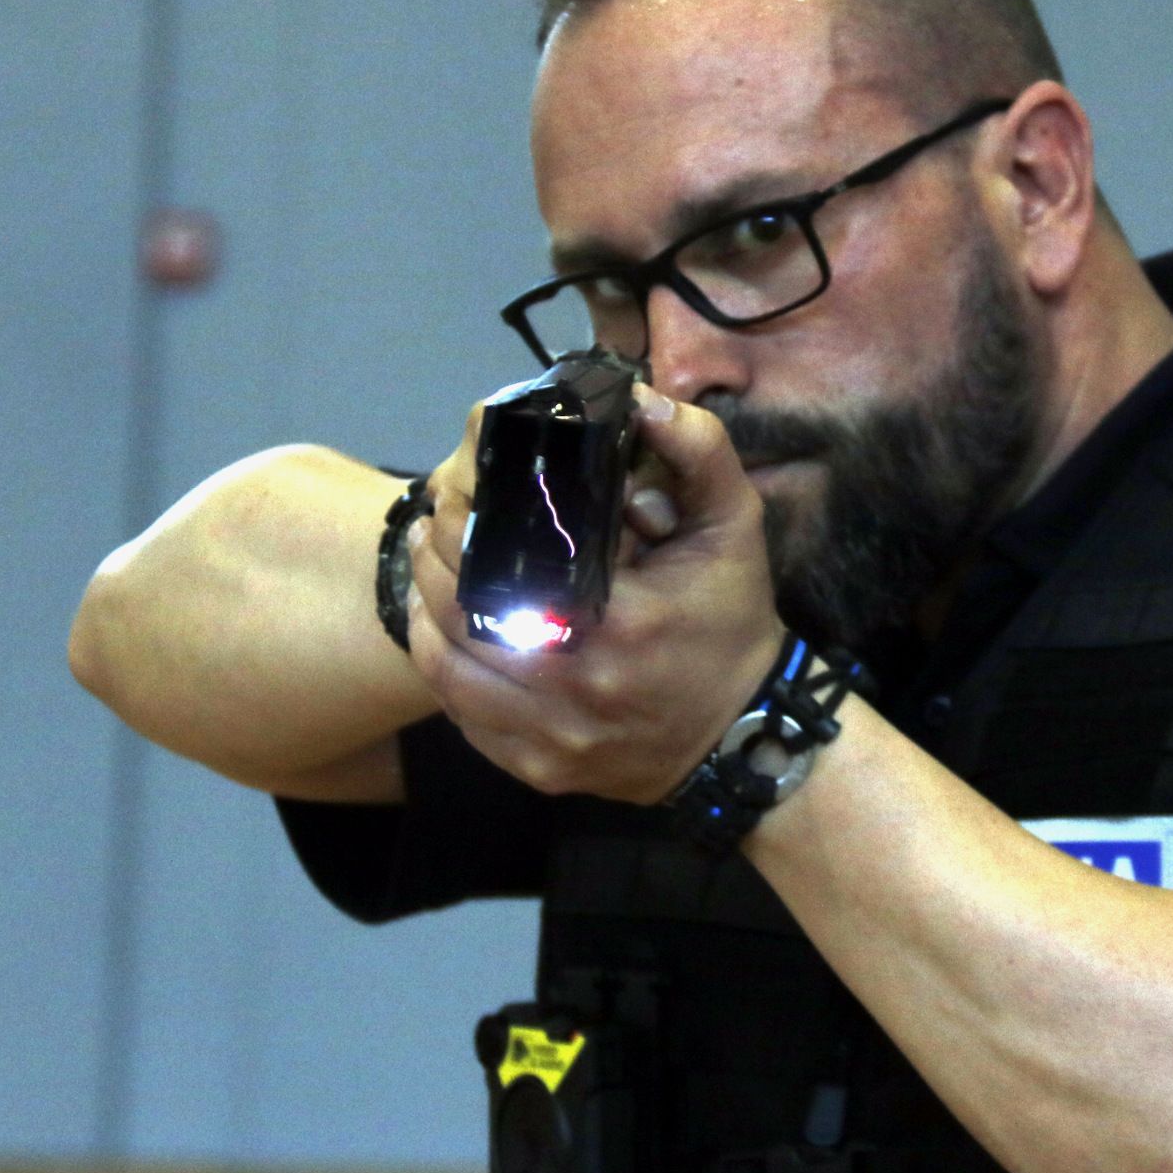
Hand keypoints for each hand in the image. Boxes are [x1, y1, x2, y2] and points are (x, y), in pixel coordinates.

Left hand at [404, 384, 784, 802]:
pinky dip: (447, 672)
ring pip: (449, 670)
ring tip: (426, 573)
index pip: (500, 561)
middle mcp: (576, 687)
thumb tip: (640, 402)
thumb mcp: (735, 527)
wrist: (746, 737)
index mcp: (618, 621)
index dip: (462, 522)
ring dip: (425, 615)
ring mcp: (552, 737)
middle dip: (434, 562)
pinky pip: (465, 718)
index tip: (456, 495)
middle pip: (459, 614)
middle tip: (432, 527)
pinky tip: (448, 637)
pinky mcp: (538, 770)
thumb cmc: (732, 623)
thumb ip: (699, 453)